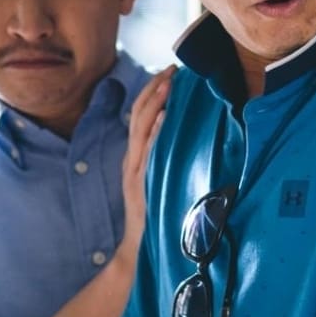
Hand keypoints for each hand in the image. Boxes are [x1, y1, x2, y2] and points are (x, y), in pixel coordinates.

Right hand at [120, 67, 174, 263]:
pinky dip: (155, 133)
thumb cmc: (154, 216)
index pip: (141, 115)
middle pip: (138, 115)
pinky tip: (166, 118)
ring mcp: (134, 171)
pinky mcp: (141, 183)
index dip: (153, 91)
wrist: (137, 248)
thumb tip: (183, 139)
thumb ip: (163, 160)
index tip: (171, 72)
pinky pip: (147, 154)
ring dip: (155, 103)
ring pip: (140, 129)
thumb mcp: (158, 181)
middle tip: (172, 68)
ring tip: (169, 83)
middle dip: (154, 88)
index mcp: (135, 156)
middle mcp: (132, 159)